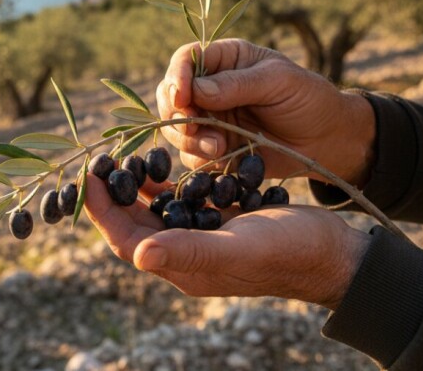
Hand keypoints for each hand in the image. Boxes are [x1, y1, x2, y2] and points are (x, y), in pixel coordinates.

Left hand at [83, 175, 369, 309]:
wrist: (334, 253)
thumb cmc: (290, 251)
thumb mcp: (239, 248)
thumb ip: (189, 252)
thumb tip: (139, 255)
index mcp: (185, 266)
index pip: (127, 241)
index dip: (103, 212)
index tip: (87, 177)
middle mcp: (187, 256)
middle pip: (135, 226)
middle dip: (113, 195)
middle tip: (99, 160)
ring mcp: (202, 239)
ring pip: (156, 212)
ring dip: (137, 187)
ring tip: (123, 155)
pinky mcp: (219, 224)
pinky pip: (182, 203)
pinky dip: (168, 183)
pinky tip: (163, 160)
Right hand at [157, 39, 374, 185]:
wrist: (327, 141)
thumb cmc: (309, 100)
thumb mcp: (279, 82)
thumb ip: (238, 84)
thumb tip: (195, 90)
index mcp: (225, 59)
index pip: (186, 59)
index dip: (177, 77)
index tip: (182, 98)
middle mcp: (210, 88)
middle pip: (170, 96)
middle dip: (177, 115)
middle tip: (194, 130)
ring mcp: (210, 120)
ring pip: (176, 129)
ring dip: (189, 141)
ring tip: (219, 147)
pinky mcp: (214, 148)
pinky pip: (191, 157)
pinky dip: (200, 161)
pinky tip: (224, 159)